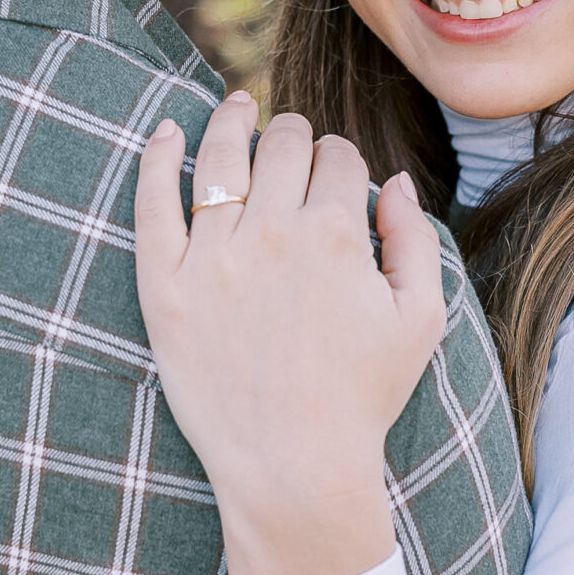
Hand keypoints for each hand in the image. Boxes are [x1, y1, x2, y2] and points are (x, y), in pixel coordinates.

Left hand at [135, 95, 447, 574]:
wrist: (293, 468)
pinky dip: (157, 157)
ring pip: (221, 158)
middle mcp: (274, 233)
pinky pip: (153, 203)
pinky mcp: (166, 286)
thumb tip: (393, 180)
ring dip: (232, 121)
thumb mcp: (420, 320)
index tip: (334, 175)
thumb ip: (415, 239)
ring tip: (234, 106)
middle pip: (283, 145)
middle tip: (288, 142)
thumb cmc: (361, 398)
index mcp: (338, 234)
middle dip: (293, 134)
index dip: (340, 160)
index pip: (338, 158)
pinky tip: (165, 132)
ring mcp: (214, 257)